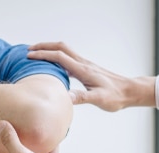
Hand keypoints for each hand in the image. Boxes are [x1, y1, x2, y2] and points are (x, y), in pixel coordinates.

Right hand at [28, 42, 155, 111]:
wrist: (129, 91)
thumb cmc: (116, 96)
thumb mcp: (99, 99)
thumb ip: (82, 97)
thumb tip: (65, 97)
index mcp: (83, 70)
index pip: (59, 57)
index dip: (43, 55)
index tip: (29, 56)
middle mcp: (83, 64)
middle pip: (60, 48)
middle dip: (43, 47)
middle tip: (28, 50)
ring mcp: (85, 66)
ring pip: (64, 51)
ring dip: (50, 50)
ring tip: (37, 54)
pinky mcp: (87, 70)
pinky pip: (68, 59)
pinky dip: (57, 58)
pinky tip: (53, 66)